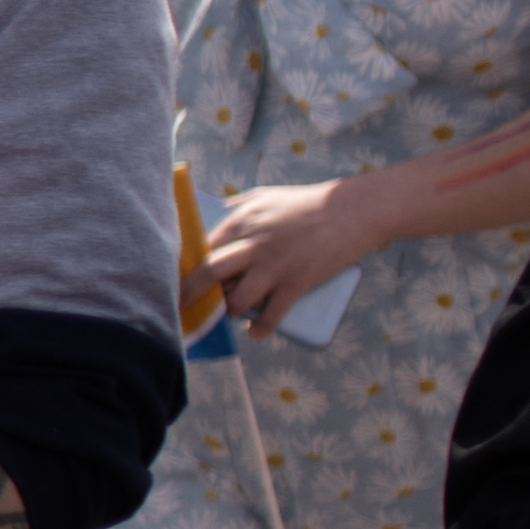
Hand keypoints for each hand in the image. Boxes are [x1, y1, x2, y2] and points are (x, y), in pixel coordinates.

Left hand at [196, 175, 393, 332]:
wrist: (355, 209)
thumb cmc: (310, 201)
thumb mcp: (268, 195)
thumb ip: (241, 205)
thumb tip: (219, 210)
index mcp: (241, 221)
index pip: (201, 249)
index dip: (185, 268)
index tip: (174, 282)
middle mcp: (252, 244)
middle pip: (208, 275)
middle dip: (189, 296)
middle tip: (179, 311)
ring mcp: (273, 266)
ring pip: (235, 300)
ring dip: (227, 314)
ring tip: (226, 318)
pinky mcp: (296, 283)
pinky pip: (271, 315)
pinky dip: (260, 329)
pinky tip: (254, 333)